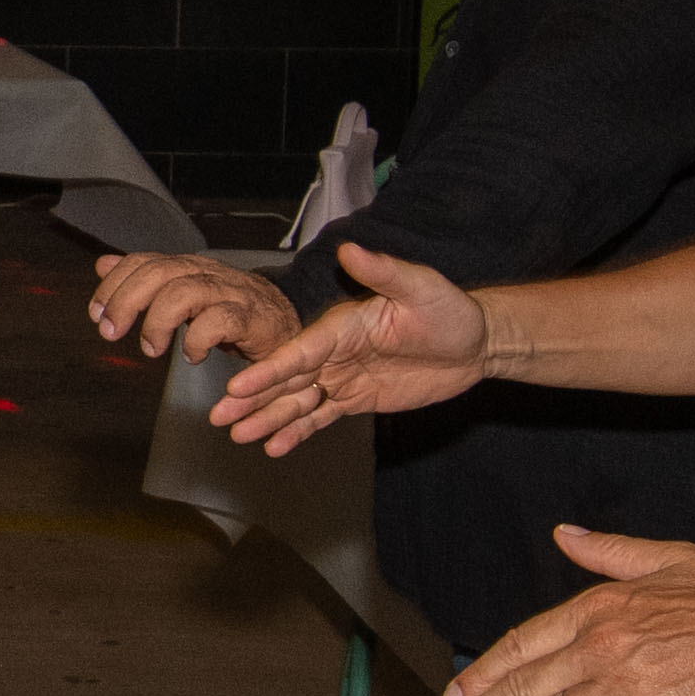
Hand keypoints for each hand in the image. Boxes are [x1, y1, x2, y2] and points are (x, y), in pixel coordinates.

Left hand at [90, 252, 300, 369]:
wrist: (287, 323)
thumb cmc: (233, 311)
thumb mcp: (182, 293)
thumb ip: (144, 280)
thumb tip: (104, 265)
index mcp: (189, 267)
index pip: (145, 261)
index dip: (115, 284)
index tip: (97, 314)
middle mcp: (208, 274)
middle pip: (160, 272)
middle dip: (127, 301)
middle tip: (111, 331)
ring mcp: (231, 293)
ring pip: (186, 291)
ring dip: (158, 321)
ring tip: (152, 348)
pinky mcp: (252, 318)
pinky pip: (221, 321)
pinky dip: (199, 339)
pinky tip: (192, 355)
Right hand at [206, 242, 490, 447]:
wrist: (475, 344)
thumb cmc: (449, 309)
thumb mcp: (420, 287)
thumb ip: (383, 271)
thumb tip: (350, 249)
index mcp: (342, 325)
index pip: (299, 351)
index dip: (269, 371)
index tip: (239, 386)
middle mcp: (334, 351)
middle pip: (287, 379)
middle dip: (252, 398)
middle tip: (219, 416)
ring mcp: (342, 376)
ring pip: (296, 400)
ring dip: (267, 417)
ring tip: (236, 434)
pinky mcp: (356, 398)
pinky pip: (321, 417)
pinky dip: (296, 431)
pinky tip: (273, 446)